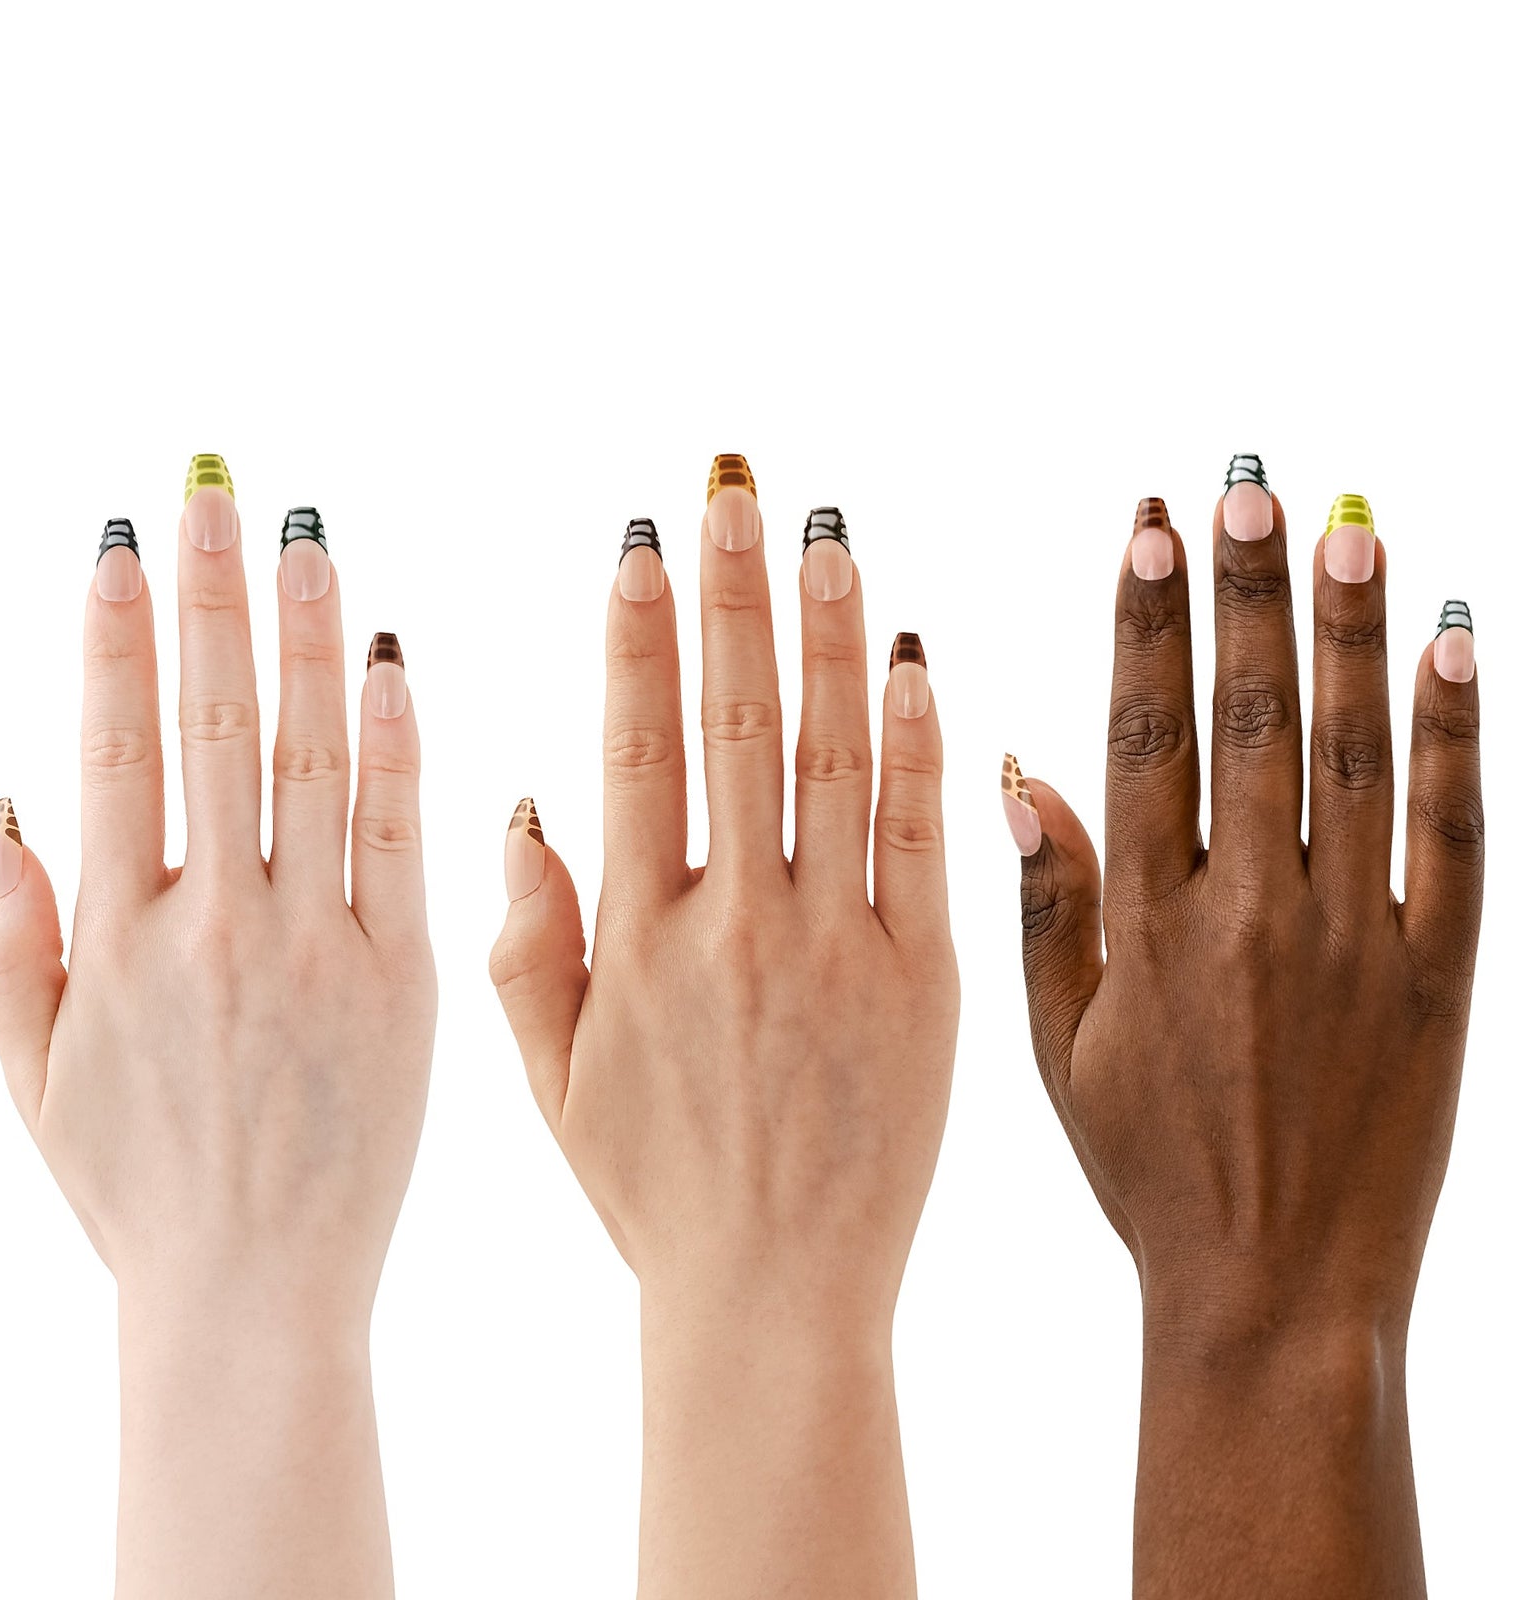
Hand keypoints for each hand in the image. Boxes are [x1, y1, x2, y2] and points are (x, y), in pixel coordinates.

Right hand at [0, 462, 435, 1599]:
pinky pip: (399, 843)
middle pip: (210, 725)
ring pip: (310, 761)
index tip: (124, 535)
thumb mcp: (32, 1076)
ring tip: (306, 537)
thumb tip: (5, 800)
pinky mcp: (404, 981)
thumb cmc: (140, 1189)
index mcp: (113, 937)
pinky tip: (391, 660)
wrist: (253, 1296)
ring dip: (307, 639)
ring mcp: (314, 947)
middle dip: (211, 595)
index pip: (114, 746)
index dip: (115, 634)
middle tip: (217, 487)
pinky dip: (398, 748)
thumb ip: (6, 937)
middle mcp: (211, 924)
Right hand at [491, 461, 958, 1597]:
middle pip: (736, 724)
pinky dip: (921, 743)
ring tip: (823, 530)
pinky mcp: (931, 983)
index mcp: (640, 939)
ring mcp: (842, 949)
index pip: (639, 748)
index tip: (644, 539)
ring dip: (827, 634)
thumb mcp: (550, 1078)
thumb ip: (529, 937)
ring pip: (834, 759)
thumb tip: (524, 800)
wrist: (775, 1297)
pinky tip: (914, 653)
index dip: (640, 635)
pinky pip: (924, 841)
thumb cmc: (653, 1190)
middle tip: (731, 485)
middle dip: (731, 592)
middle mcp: (738, 926)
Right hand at [1008, 460, 1480, 1596]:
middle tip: (1243, 486)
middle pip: (1250, 718)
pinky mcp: (1442, 980)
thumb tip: (1021, 770)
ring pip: (1353, 755)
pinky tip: (1454, 646)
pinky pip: (1456, 836)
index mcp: (1148, 926)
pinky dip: (1457, 737)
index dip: (1144, 624)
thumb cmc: (1150, 1173)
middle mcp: (1249, 915)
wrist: (1276, 1297)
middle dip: (1243, 592)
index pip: (1144, 736)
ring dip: (1349, 632)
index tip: (1145, 528)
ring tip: (1344, 527)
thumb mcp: (1058, 1050)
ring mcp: (1355, 943)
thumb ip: (1048, 904)